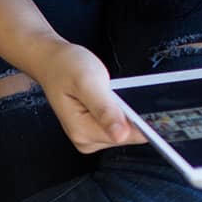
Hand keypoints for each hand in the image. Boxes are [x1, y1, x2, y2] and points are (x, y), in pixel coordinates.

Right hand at [21, 44, 146, 153]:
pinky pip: (118, 126)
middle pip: (127, 135)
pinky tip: (111, 98)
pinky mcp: (93, 130)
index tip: (150, 108)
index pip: (126, 136)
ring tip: (110, 93)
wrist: (52, 61)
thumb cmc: (66, 67)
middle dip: (130, 114)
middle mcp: (85, 140)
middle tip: (117, 92)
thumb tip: (120, 135)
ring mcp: (88, 137)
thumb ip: (104, 109)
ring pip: (124, 131)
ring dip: (126, 112)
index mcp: (82, 131)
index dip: (141, 122)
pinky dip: (121, 112)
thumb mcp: (87, 82)